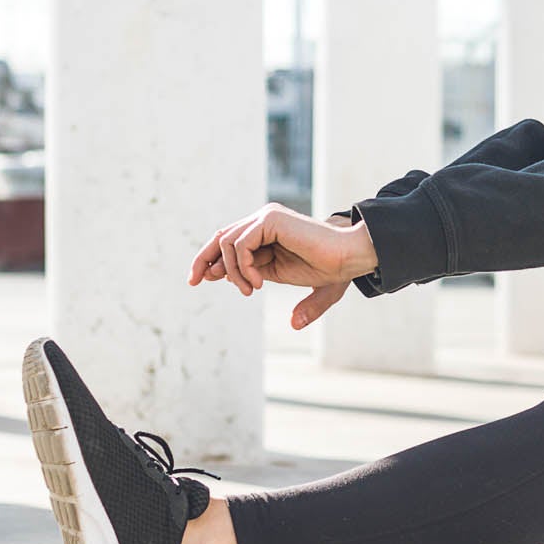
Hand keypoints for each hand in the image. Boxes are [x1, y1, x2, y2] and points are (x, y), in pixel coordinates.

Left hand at [188, 204, 378, 330]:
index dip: (211, 260)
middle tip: (193, 281)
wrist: (350, 258)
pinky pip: (240, 244)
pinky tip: (257, 283)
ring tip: (250, 290)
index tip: (199, 280)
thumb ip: (297, 301)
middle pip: (220, 237)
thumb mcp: (306, 287)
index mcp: (268, 234)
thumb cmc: (334, 271)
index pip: (229, 242)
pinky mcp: (270, 220)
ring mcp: (266, 218)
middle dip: (203, 259)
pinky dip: (242, 267)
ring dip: (232, 272)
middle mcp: (264, 221)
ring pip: (227, 242)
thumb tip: (293, 324)